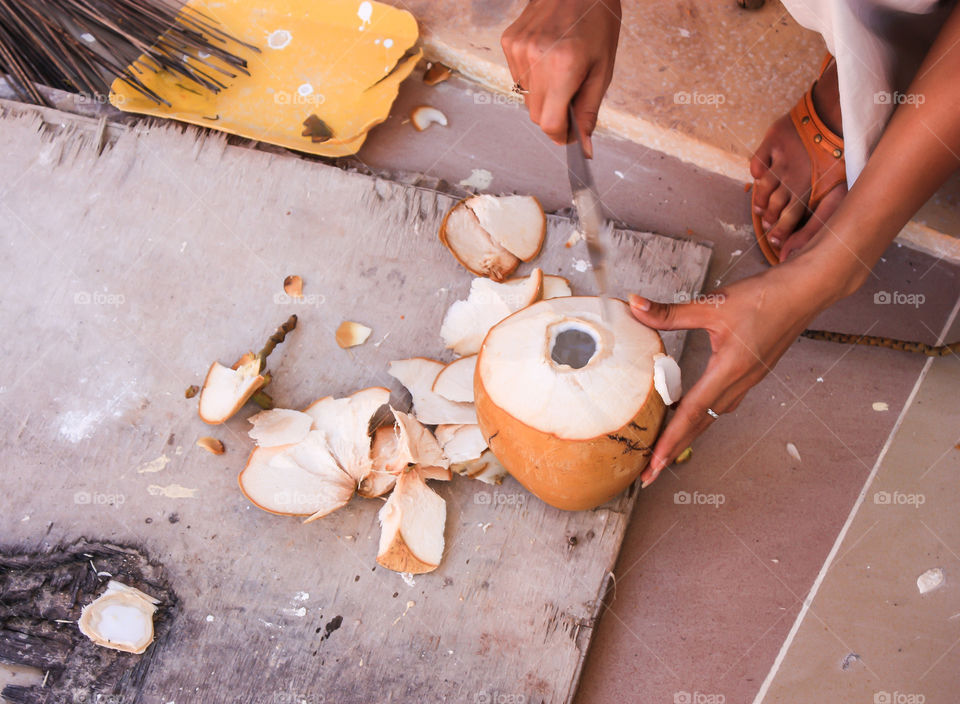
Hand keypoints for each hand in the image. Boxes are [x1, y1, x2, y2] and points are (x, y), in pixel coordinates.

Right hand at [501, 0, 620, 156]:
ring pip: (526, 97)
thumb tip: (584, 146)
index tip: (570, 135)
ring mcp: (518, 49)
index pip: (549, 123)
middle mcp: (535, 58)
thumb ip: (590, 110)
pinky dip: (533, 76)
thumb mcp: (603, 68)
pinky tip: (547, 56)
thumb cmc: (597, 19)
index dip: (560, 135)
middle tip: (573, 96)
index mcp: (563, 66)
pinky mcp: (509, 42)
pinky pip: (518, 77)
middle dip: (554, 115)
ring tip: (561, 68)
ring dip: (544, 94)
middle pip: (536, 114)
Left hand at [629, 259, 845, 486]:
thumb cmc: (765, 297)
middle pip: (700, 424)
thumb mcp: (713, 304)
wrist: (805, 292)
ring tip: (662, 449)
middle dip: (673, 451)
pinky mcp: (750, 375)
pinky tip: (687, 415)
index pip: (692, 413)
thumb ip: (670, 311)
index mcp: (729, 370)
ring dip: (686, 434)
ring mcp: (747, 381)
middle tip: (650, 474)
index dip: (670, 440)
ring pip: (711, 416)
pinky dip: (701, 415)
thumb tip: (636, 305)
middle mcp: (739, 382)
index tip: (654, 464)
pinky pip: (721, 404)